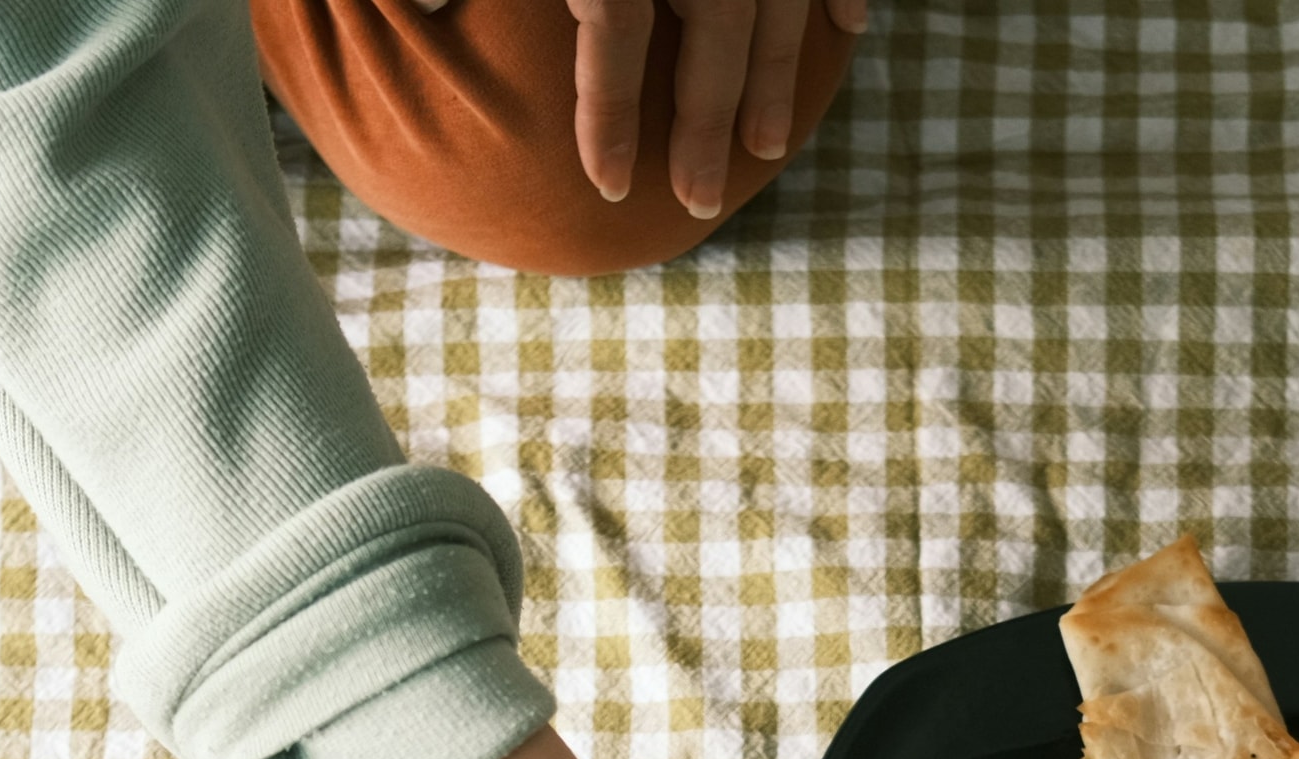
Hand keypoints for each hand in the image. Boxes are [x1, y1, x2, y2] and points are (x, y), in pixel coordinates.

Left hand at [570, 0, 867, 217]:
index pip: (616, 22)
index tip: (608, 184)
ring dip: (776, 76)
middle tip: (697, 199)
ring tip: (766, 147)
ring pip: (778, 1)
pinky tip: (847, 30)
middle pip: (715, 23)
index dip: (610, 108)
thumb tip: (450, 61)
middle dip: (706, 123)